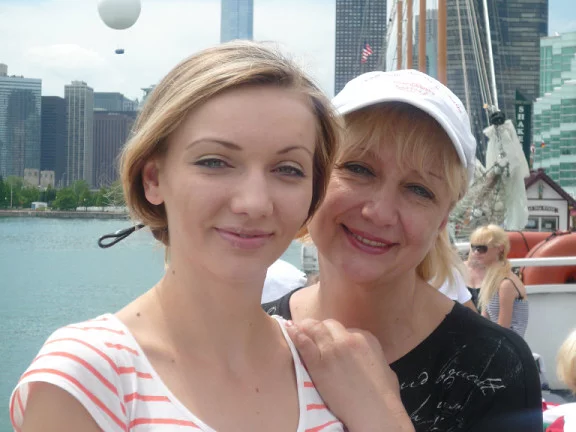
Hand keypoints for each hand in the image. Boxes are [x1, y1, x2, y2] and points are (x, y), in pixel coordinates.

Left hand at [286, 319, 413, 431]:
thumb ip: (374, 358)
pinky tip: (290, 330)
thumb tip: (369, 360)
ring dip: (305, 327)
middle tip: (310, 333)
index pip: (344, 329)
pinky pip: (304, 343)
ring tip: (295, 327)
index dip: (334, 334)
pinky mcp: (319, 364)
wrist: (375, 411)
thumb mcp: (385, 369)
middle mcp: (349, 339)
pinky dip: (296, 335)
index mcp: (366, 338)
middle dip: (320, 329)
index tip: (329, 340)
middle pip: (328, 326)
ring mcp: (333, 350)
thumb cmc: (385, 397)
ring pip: (314, 330)